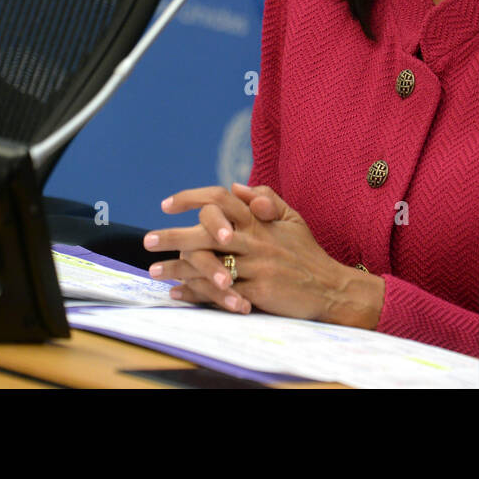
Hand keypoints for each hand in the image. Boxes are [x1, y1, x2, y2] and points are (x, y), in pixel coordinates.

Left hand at [147, 184, 383, 328]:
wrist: (331, 288)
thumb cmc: (307, 253)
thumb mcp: (292, 218)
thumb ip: (265, 198)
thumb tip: (235, 186)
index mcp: (260, 219)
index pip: (221, 198)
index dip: (191, 198)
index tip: (167, 204)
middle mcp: (256, 239)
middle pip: (205, 231)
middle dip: (173, 236)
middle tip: (147, 240)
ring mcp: (257, 266)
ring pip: (207, 263)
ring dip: (177, 267)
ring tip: (154, 270)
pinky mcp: (258, 291)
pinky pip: (219, 291)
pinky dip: (196, 292)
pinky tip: (179, 292)